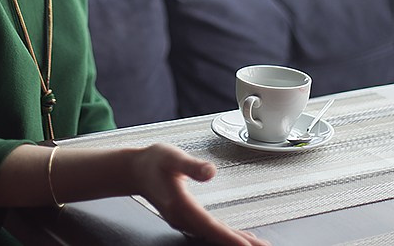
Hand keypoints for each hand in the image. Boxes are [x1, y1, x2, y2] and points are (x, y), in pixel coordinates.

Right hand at [132, 144, 269, 245]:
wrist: (136, 170)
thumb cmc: (154, 161)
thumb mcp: (171, 157)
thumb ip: (191, 165)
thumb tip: (211, 171)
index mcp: (180, 205)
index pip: (210, 226)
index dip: (230, 238)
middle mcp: (182, 217)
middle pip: (214, 236)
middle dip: (239, 243)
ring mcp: (184, 221)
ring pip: (213, 236)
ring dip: (234, 242)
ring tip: (257, 245)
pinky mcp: (186, 219)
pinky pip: (209, 232)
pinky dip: (225, 236)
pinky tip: (237, 237)